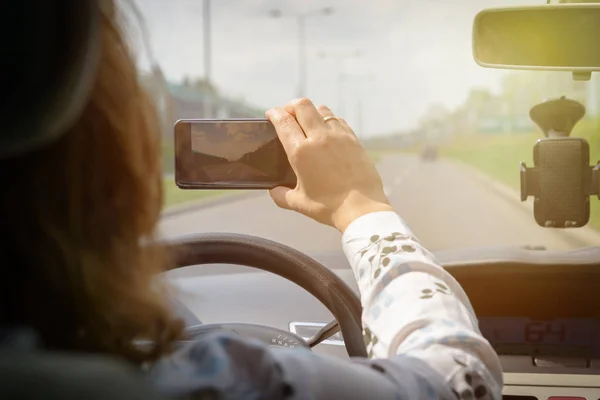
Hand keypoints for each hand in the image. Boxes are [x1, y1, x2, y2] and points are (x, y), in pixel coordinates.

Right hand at [266, 98, 391, 232]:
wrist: (361, 209)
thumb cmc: (329, 207)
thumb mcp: (298, 203)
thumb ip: (281, 195)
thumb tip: (274, 191)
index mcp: (300, 152)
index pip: (283, 121)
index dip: (274, 113)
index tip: (271, 114)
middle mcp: (319, 138)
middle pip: (302, 105)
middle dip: (291, 106)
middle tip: (288, 114)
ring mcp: (338, 136)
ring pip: (322, 109)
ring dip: (311, 112)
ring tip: (309, 122)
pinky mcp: (353, 140)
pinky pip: (338, 121)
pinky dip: (329, 121)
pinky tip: (328, 132)